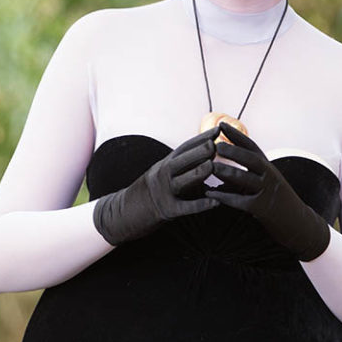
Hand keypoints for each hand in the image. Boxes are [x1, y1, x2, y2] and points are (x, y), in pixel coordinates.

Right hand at [93, 126, 219, 244]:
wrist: (123, 212)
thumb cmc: (150, 193)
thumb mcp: (163, 173)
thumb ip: (181, 166)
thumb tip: (207, 155)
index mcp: (165, 164)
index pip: (185, 148)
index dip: (202, 138)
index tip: (218, 129)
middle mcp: (163, 175)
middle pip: (181, 161)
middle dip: (199, 151)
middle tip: (216, 144)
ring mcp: (164, 192)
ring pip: (182, 181)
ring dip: (197, 173)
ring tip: (212, 166)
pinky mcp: (167, 211)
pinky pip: (185, 207)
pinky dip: (200, 205)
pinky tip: (215, 203)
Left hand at [206, 122, 329, 260]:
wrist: (297, 223)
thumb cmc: (276, 200)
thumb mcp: (268, 179)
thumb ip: (251, 169)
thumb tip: (226, 157)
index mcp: (269, 166)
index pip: (252, 146)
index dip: (236, 135)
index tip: (221, 124)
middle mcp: (270, 176)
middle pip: (251, 159)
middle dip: (234, 150)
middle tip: (215, 145)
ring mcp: (267, 192)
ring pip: (246, 179)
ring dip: (228, 172)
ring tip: (211, 166)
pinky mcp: (262, 209)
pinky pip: (241, 201)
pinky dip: (225, 197)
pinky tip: (211, 195)